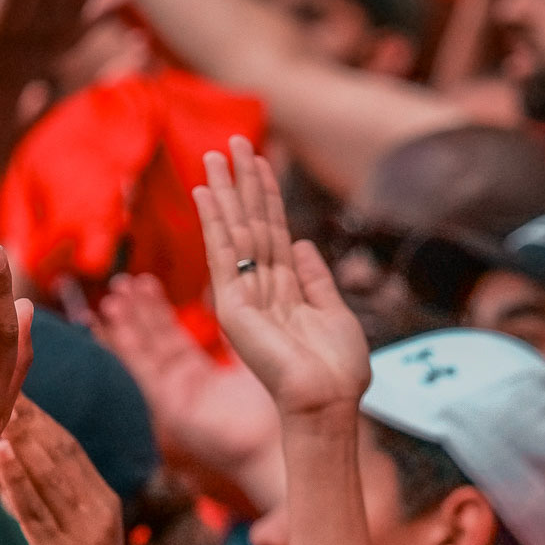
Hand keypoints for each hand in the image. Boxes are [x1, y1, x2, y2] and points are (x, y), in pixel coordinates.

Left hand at [0, 395, 126, 544]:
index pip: (69, 448)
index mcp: (105, 506)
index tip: (4, 383)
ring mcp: (85, 539)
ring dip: (19, 433)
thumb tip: (20, 470)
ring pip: (48, 474)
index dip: (38, 413)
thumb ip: (53, 509)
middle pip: (59, 451)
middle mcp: (100, 515)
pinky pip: (37, 512)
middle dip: (26, 411)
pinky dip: (17, 479)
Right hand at [98, 271, 281, 504]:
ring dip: (127, 328)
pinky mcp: (173, 412)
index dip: (155, 311)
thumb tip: (223, 293)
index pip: (170, 338)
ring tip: (114, 297)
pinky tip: (117, 328)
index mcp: (202, 377)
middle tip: (123, 282)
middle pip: (153, 345)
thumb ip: (234, 327)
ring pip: (145, 358)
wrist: (286, 440)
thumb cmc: (278, 407)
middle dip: (137, 313)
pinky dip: (129, 352)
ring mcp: (177, 401)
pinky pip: (145, 377)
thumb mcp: (252, 354)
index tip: (143, 282)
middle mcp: (185, 390)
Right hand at [193, 137, 371, 419]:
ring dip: (225, 192)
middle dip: (242, 183)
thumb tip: (305, 242)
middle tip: (231, 142)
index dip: (267, 196)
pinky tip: (206, 193)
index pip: (274, 233)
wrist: (327, 402)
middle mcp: (262, 290)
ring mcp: (245, 298)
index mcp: (287, 291)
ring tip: (214, 154)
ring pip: (236, 234)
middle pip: (252, 226)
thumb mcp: (334, 313)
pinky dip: (215, 223)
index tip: (259, 159)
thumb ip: (316, 278)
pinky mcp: (233, 308)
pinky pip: (223, 256)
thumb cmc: (338, 370)